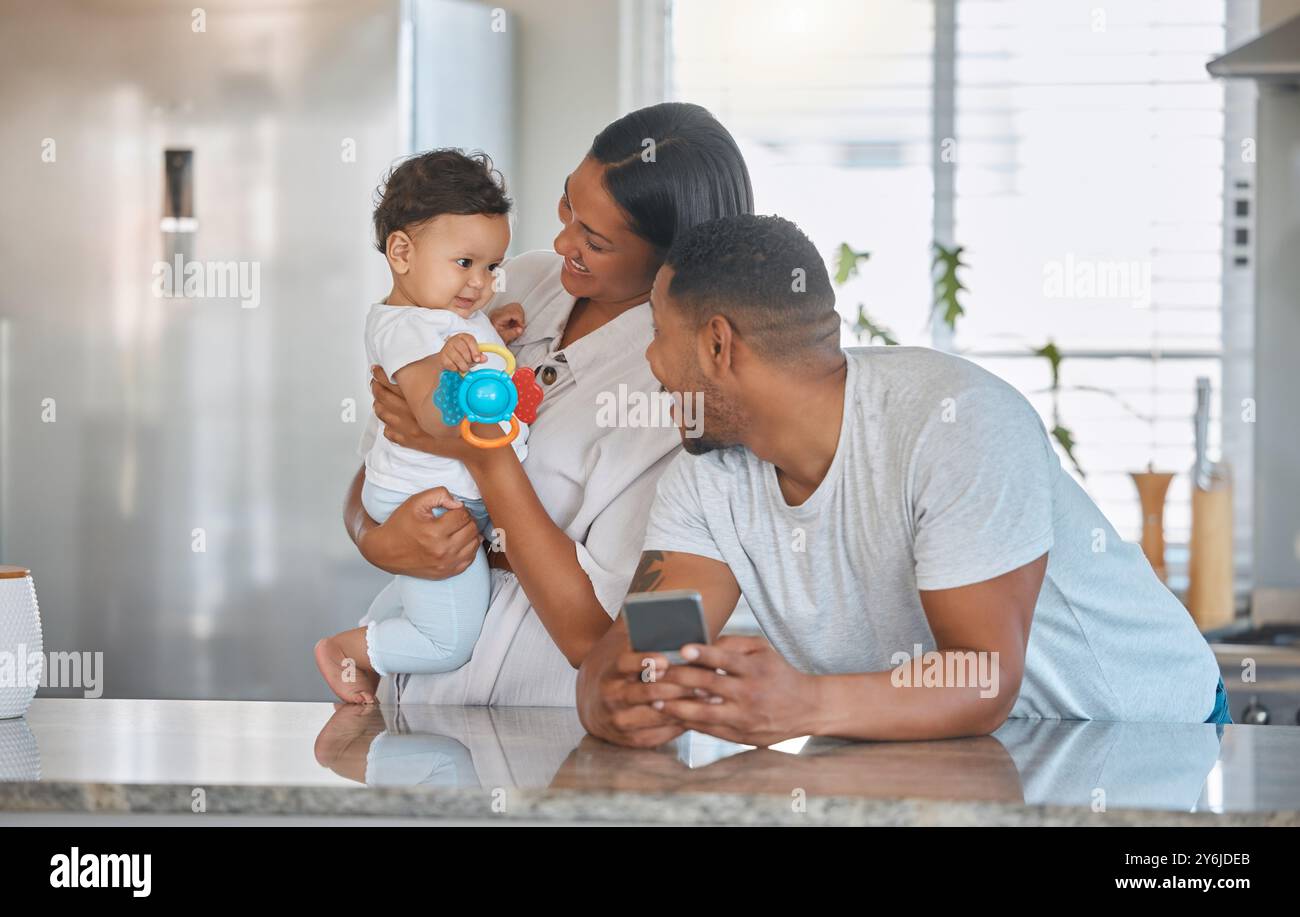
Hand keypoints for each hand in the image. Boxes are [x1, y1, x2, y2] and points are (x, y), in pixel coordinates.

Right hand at [358, 486, 482, 579]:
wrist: (384, 551)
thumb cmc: (400, 524)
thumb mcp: (415, 502)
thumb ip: (439, 494)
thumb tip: (459, 503)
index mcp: (434, 532)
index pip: (463, 515)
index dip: (459, 508)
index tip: (450, 509)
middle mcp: (442, 551)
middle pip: (471, 529)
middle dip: (466, 519)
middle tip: (455, 518)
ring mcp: (445, 565)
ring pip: (474, 544)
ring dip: (469, 533)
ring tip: (457, 529)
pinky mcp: (446, 573)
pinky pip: (470, 559)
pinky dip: (468, 548)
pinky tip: (459, 542)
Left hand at [370, 367, 479, 463]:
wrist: (471, 444)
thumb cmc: (465, 418)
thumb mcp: (453, 395)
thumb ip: (436, 385)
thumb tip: (424, 374)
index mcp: (419, 401)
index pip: (392, 384)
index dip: (381, 375)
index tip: (377, 369)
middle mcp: (411, 416)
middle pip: (383, 398)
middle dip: (376, 388)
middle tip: (374, 383)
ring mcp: (409, 430)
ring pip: (383, 415)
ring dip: (379, 406)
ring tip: (379, 401)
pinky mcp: (411, 443)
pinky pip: (390, 433)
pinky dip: (388, 427)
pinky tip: (390, 423)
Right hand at [439, 333, 485, 373]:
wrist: (446, 359)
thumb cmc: (461, 355)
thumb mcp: (472, 354)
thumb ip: (479, 356)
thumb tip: (484, 358)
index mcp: (463, 337)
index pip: (470, 340)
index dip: (475, 350)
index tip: (477, 359)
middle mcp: (454, 340)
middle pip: (464, 350)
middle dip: (469, 360)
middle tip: (469, 363)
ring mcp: (447, 348)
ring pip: (458, 359)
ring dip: (463, 366)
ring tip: (464, 367)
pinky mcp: (442, 357)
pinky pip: (452, 365)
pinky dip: (456, 369)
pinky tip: (456, 366)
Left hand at [489, 302, 525, 343]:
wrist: (488, 337)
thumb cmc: (495, 338)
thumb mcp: (504, 338)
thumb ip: (512, 333)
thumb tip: (520, 329)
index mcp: (497, 317)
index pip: (513, 312)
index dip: (520, 319)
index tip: (520, 327)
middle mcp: (498, 311)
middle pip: (516, 306)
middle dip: (521, 317)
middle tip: (519, 326)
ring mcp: (501, 310)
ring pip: (517, 307)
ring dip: (520, 316)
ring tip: (516, 325)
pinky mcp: (503, 311)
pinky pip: (514, 309)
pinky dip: (518, 316)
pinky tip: (515, 323)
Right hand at [577, 644, 694, 748]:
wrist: (593, 704)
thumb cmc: (622, 674)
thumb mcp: (627, 657)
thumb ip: (648, 647)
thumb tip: (681, 634)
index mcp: (609, 671)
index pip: (624, 664)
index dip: (644, 661)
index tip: (666, 660)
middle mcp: (610, 697)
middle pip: (646, 692)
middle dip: (678, 687)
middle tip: (705, 681)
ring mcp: (618, 720)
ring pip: (655, 715)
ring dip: (684, 707)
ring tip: (709, 698)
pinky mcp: (628, 740)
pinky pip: (658, 734)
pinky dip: (679, 724)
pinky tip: (698, 715)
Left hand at [654, 636, 821, 746]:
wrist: (807, 708)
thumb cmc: (778, 673)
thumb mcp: (763, 651)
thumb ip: (733, 643)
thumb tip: (702, 643)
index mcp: (755, 669)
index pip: (724, 659)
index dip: (702, 653)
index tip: (681, 649)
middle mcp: (749, 693)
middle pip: (708, 685)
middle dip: (679, 679)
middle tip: (655, 674)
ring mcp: (744, 717)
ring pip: (704, 713)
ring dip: (677, 707)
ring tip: (655, 701)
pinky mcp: (741, 736)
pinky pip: (709, 730)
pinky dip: (689, 723)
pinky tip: (672, 717)